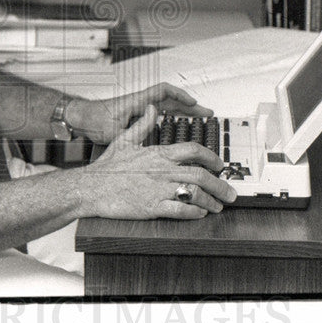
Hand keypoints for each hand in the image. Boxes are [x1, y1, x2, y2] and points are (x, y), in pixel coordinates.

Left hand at [67, 82, 212, 143]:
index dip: (181, 96)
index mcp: (138, 102)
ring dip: (182, 113)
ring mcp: (139, 110)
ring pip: (166, 108)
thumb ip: (134, 128)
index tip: (194, 104)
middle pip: (171, 100)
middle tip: (207, 114)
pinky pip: (159, 115)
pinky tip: (176, 131)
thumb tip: (151, 124)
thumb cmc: (94, 120)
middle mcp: (140, 103)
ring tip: (198, 120)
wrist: (80, 120)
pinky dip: (170, 120)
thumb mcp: (115, 128)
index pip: (164, 91)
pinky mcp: (136, 118)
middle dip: (190, 106)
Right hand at [78, 105, 235, 219]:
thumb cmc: (107, 167)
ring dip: (211, 201)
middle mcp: (161, 171)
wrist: (91, 188)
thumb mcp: (124, 139)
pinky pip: (179, 210)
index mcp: (158, 154)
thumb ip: (142, 124)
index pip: (193, 150)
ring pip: (194, 194)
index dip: (211, 157)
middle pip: (200, 175)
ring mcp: (157, 190)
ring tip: (218, 206)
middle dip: (220, 185)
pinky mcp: (151, 207)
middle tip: (230, 192)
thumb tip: (152, 109)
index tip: (219, 164)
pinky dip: (194, 212)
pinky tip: (200, 213)